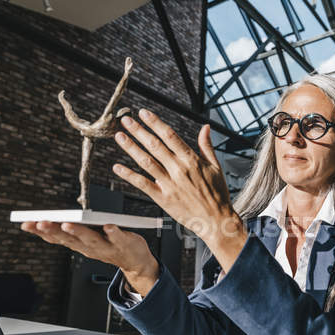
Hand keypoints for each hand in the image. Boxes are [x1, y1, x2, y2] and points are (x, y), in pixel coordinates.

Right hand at [20, 221, 158, 295]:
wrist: (136, 262)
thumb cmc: (109, 245)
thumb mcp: (86, 240)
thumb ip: (71, 232)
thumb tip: (48, 220)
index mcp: (80, 245)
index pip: (57, 239)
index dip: (41, 232)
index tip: (26, 223)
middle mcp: (90, 248)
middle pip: (70, 239)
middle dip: (54, 231)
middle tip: (41, 222)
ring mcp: (107, 247)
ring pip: (91, 240)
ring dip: (79, 232)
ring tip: (68, 223)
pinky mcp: (124, 243)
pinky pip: (118, 238)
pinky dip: (113, 232)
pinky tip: (107, 225)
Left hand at [112, 109, 247, 271]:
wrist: (216, 220)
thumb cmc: (217, 194)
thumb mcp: (216, 167)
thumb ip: (206, 146)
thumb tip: (205, 127)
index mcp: (192, 160)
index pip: (170, 136)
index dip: (155, 123)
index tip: (144, 113)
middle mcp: (179, 170)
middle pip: (155, 146)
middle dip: (139, 131)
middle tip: (126, 119)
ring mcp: (169, 184)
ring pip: (146, 162)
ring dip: (131, 148)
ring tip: (120, 136)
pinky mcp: (163, 198)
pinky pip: (143, 184)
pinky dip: (129, 175)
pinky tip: (118, 167)